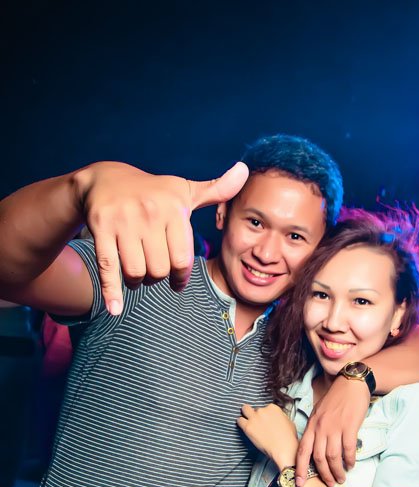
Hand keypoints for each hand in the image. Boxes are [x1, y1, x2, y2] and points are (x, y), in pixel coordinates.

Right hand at [73, 161, 248, 314]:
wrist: (105, 178)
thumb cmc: (153, 192)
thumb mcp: (184, 190)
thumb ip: (216, 190)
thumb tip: (244, 172)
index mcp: (173, 208)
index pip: (182, 259)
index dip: (180, 277)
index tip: (177, 282)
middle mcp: (149, 213)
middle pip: (159, 270)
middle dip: (157, 279)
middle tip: (154, 275)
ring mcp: (123, 221)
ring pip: (136, 272)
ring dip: (137, 283)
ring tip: (138, 277)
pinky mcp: (101, 228)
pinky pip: (108, 267)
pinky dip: (110, 292)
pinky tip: (114, 308)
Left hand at [237, 404, 298, 467]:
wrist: (283, 449)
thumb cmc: (288, 439)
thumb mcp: (289, 422)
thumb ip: (280, 417)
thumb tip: (276, 418)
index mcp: (273, 408)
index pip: (265, 407)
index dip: (265, 415)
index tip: (265, 420)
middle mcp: (263, 411)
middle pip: (255, 409)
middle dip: (255, 414)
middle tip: (256, 421)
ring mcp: (254, 418)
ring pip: (245, 410)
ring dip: (246, 415)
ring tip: (247, 421)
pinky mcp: (248, 427)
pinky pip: (239, 421)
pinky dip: (241, 423)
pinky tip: (244, 427)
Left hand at [296, 377, 369, 486]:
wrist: (351, 383)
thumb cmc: (335, 399)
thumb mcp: (319, 413)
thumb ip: (316, 430)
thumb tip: (315, 448)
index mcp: (311, 425)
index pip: (302, 451)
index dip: (300, 469)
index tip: (299, 483)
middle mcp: (320, 428)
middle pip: (318, 458)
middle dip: (323, 475)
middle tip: (329, 484)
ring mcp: (335, 427)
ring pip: (333, 457)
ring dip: (337, 471)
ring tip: (341, 478)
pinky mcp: (349, 426)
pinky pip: (348, 449)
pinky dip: (349, 460)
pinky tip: (351, 465)